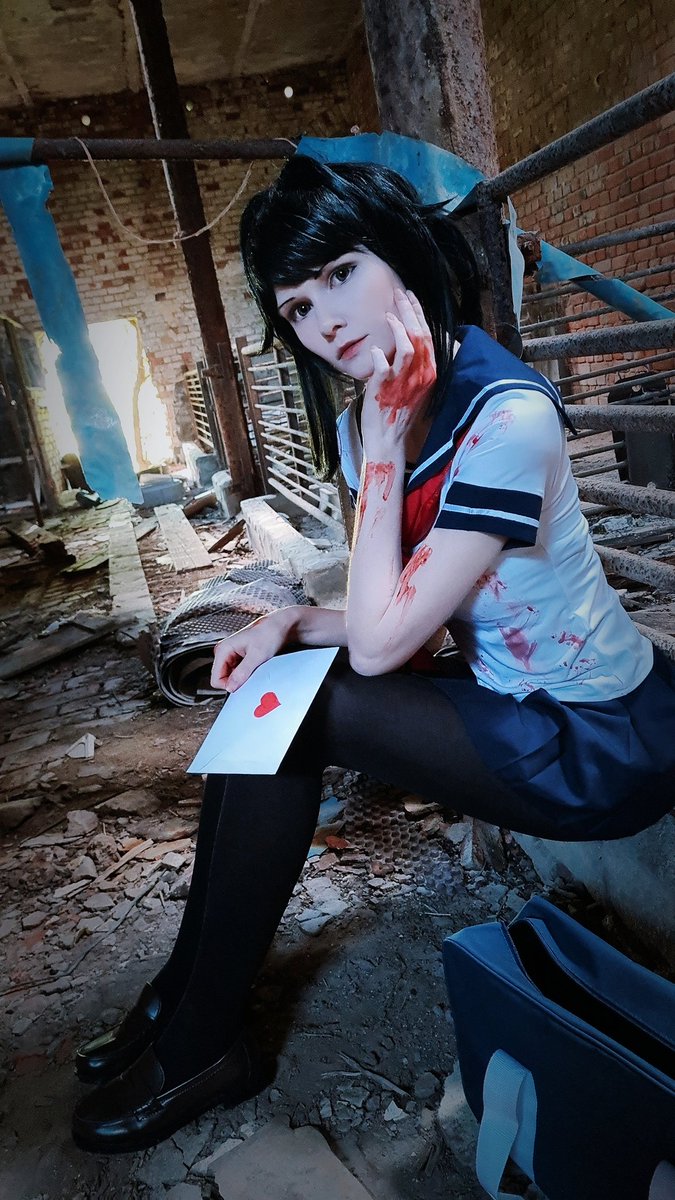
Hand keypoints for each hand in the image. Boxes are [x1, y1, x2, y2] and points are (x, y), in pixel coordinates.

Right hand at [210, 610, 290, 692]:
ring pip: (231, 678)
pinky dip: (246, 675)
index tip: (243, 685)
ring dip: (242, 678)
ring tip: (256, 668)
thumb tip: (230, 687)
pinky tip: (256, 667)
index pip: (215, 679)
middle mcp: (224, 652)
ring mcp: (231, 655)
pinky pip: (238, 674)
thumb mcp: (257, 656)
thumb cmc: (269, 634)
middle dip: (236, 682)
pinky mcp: (238, 659)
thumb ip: (242, 672)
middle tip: (253, 675)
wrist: (279, 627)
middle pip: (222, 679)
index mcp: (223, 649)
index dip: (228, 686)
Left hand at [361, 288, 435, 450]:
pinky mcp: (386, 390)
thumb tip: (406, 339)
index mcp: (429, 373)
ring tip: (388, 315)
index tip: (409, 298)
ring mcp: (405, 382)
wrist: (388, 440)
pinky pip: (384, 366)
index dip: (419, 314)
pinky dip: (379, 354)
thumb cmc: (397, 412)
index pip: (428, 336)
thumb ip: (414, 364)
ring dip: (398, 327)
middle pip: (420, 335)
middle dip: (409, 311)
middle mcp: (421, 376)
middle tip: (398, 295)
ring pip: (408, 346)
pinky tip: (375, 349)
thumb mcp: (414, 386)